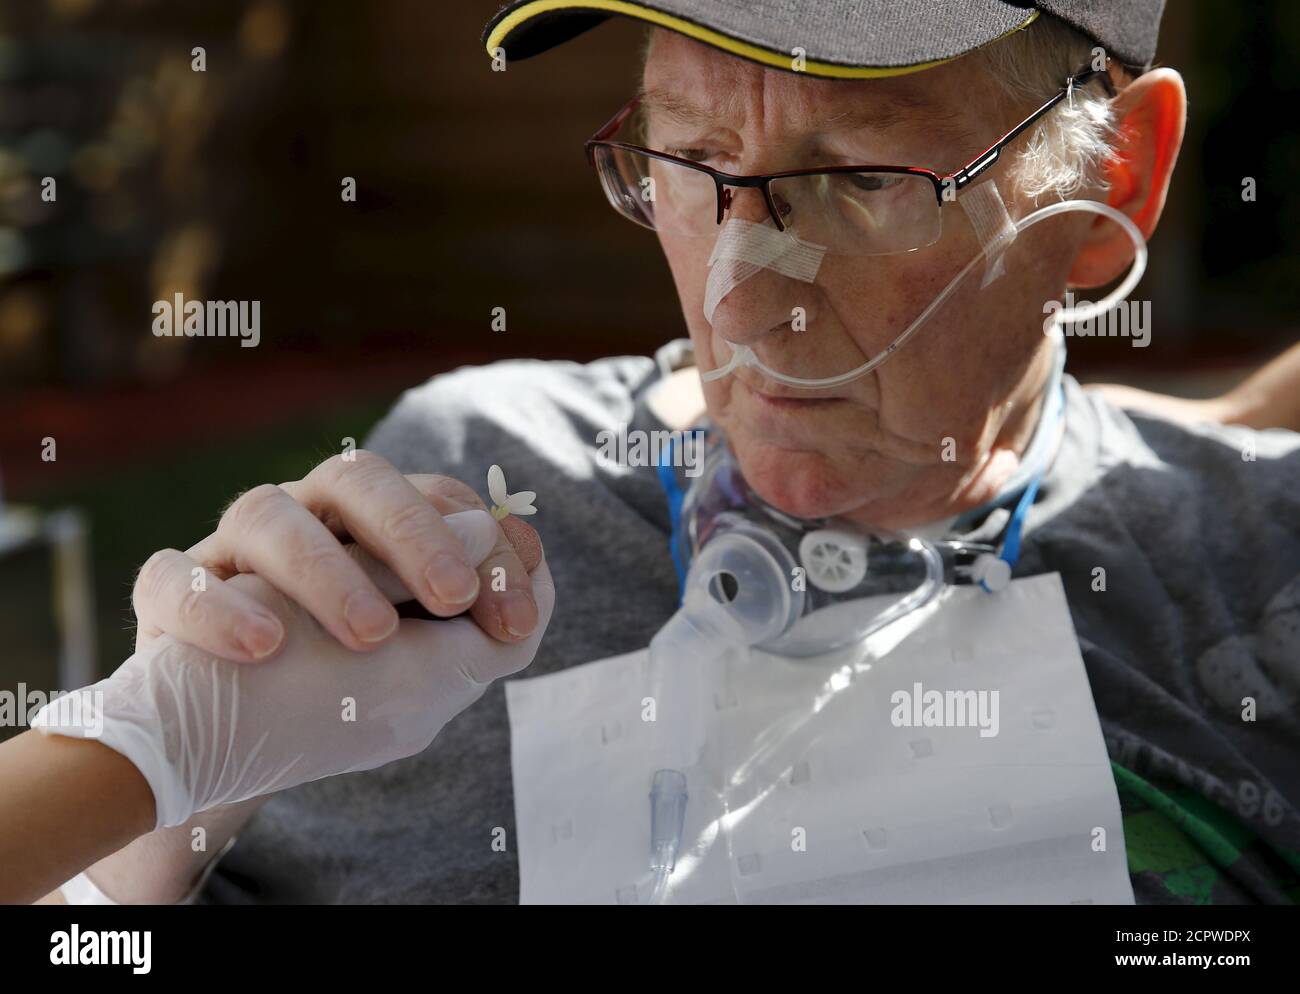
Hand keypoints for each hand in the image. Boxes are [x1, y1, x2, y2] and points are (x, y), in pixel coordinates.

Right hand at [34, 508, 554, 827]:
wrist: (222, 755)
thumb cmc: (335, 702)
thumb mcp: (427, 679)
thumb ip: (482, 621)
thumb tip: (527, 550)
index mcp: (371, 531)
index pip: (435, 498)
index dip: (486, 546)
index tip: (513, 620)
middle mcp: (303, 522)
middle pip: (357, 479)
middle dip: (415, 535)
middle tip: (451, 598)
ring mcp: (228, 552)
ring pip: (267, 513)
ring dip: (326, 571)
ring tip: (371, 636)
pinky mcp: (167, 594)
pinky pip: (176, 580)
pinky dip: (220, 607)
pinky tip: (265, 646)